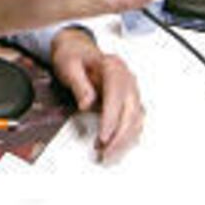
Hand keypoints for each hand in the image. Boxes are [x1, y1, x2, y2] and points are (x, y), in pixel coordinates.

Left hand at [50, 28, 143, 162]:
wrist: (77, 50)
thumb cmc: (73, 56)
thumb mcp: (68, 65)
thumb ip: (78, 84)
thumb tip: (87, 103)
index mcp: (112, 66)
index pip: (117, 94)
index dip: (112, 118)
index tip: (103, 136)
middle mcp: (127, 78)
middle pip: (132, 110)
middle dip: (120, 137)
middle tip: (104, 153)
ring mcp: (130, 90)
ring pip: (136, 120)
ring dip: (125, 141)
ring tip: (107, 155)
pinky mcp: (129, 101)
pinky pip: (135, 122)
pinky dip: (128, 137)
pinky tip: (116, 147)